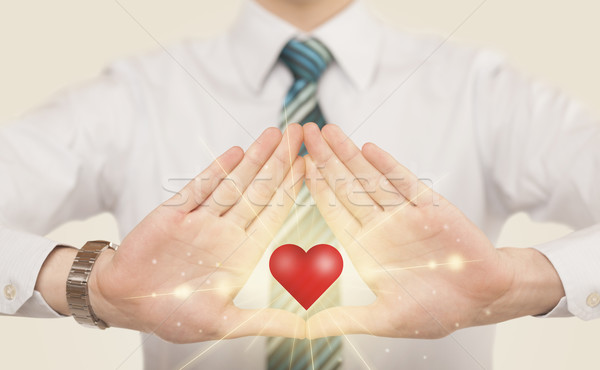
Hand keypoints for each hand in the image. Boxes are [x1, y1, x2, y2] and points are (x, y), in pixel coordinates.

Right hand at [88, 125, 305, 342]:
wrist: (125, 301)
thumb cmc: (171, 315)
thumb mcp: (223, 323)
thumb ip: (265, 322)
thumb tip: (308, 330)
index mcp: (242, 255)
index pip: (273, 214)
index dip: (292, 189)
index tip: (310, 165)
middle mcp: (226, 232)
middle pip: (259, 190)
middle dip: (280, 162)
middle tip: (300, 134)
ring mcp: (202, 219)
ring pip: (234, 183)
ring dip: (255, 158)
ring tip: (275, 133)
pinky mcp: (175, 212)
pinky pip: (200, 186)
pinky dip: (218, 168)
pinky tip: (237, 152)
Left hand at [302, 123, 564, 338]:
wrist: (483, 299)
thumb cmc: (436, 310)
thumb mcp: (384, 319)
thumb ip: (344, 319)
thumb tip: (302, 331)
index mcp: (365, 248)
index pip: (333, 211)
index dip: (315, 188)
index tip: (295, 166)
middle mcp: (379, 226)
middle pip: (346, 187)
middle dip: (325, 160)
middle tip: (305, 133)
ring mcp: (403, 214)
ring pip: (370, 179)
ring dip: (349, 155)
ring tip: (328, 132)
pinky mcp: (430, 207)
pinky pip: (404, 183)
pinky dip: (387, 166)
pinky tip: (368, 149)